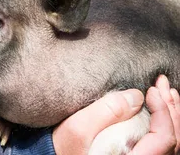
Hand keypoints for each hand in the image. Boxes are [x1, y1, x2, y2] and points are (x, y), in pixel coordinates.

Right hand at [52, 77, 179, 154]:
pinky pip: (160, 144)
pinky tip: (160, 107)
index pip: (163, 139)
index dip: (163, 112)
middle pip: (172, 142)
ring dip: (171, 115)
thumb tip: (136, 96)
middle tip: (163, 84)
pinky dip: (164, 124)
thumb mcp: (78, 128)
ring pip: (169, 144)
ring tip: (166, 92)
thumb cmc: (63, 149)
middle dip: (171, 109)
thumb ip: (107, 111)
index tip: (151, 90)